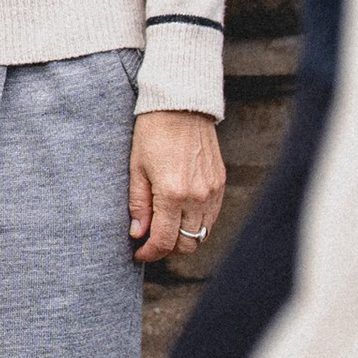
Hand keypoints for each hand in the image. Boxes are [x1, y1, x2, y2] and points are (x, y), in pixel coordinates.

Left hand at [130, 110, 225, 263]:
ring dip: (183, 237)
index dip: (150, 253)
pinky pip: (212, 216)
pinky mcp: (220, 182)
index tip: (139, 253)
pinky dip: (197, 222)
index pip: (165, 241)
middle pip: (187, 244)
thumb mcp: (137, 168)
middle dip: (167, 249)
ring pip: (202, 234)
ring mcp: (212, 190)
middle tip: (151, 241)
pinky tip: (181, 213)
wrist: (181, 104)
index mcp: (172, 193)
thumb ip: (139, 204)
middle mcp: (197, 196)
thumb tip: (138, 233)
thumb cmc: (153, 132)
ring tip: (166, 227)